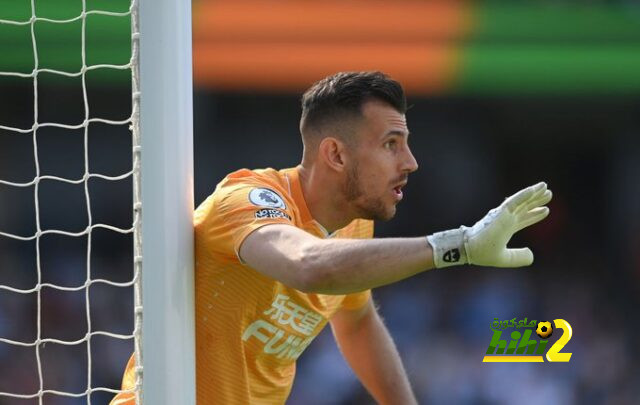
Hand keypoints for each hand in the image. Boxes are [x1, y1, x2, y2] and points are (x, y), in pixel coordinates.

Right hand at [427, 182, 551, 267]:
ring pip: (521, 201)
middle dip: (536, 200)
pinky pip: (514, 201)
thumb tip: (532, 255)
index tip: (546, 210)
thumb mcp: (505, 258)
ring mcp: (503, 214)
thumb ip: (519, 257)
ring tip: (545, 186)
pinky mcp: (501, 212)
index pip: (524, 219)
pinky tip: (533, 190)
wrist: (469, 249)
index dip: (535, 215)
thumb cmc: (482, 253)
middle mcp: (506, 219)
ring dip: (533, 193)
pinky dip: (523, 195)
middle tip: (548, 193)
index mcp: (507, 228)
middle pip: (525, 207)